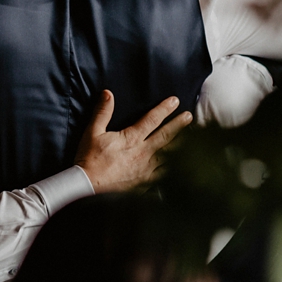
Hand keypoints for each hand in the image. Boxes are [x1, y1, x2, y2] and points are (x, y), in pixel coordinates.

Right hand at [75, 90, 191, 192]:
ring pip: (169, 156)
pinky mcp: (146, 184)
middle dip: (179, 125)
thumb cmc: (89, 160)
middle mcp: (143, 153)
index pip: (152, 120)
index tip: (175, 101)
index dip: (164, 109)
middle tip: (190, 116)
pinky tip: (182, 168)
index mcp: (131, 139)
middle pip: (166, 136)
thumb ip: (102, 112)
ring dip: (181, 146)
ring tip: (193, 140)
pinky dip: (175, 170)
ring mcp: (146, 170)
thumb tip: (108, 93)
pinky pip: (165, 175)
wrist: (87, 187)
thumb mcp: (92, 133)